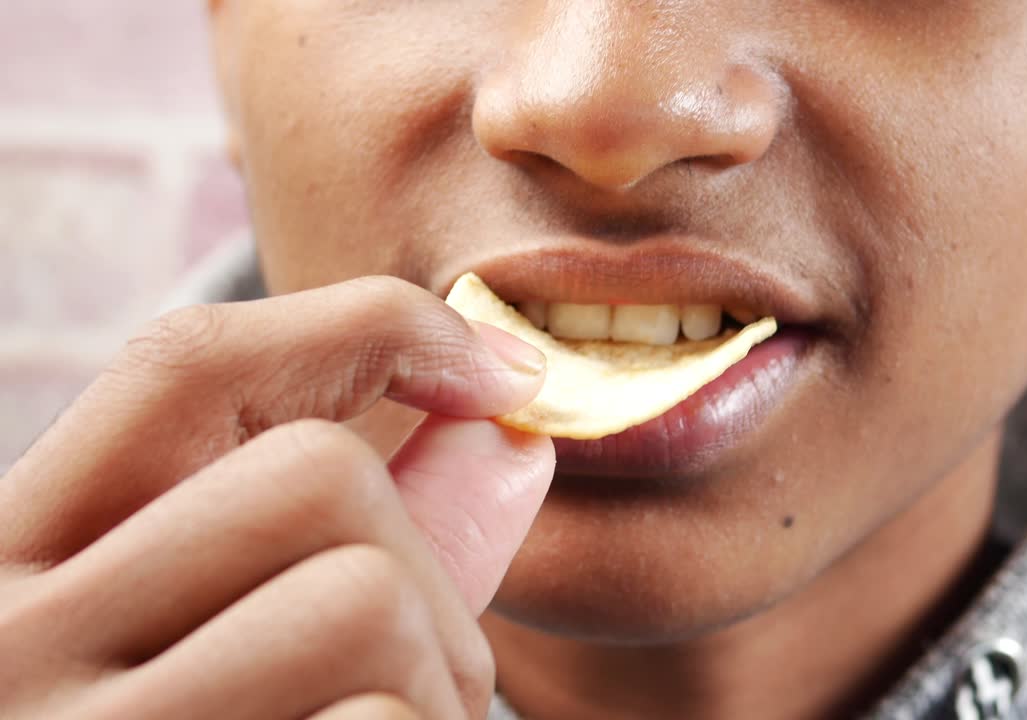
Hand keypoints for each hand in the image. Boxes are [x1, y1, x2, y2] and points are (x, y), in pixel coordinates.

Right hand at [0, 276, 553, 718]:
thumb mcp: (240, 642)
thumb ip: (378, 538)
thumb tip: (513, 432)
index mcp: (8, 562)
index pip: (185, 364)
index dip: (369, 329)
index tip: (504, 376)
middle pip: (316, 479)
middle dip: (428, 580)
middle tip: (416, 683)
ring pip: (366, 597)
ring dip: (437, 688)